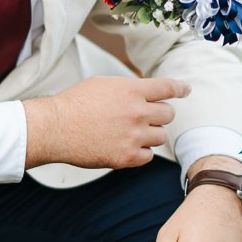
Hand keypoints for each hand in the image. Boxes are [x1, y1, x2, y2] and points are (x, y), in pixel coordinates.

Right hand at [24, 75, 190, 169]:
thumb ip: (129, 88)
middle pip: (168, 114)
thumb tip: (145, 93)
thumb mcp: (103, 84)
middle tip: (145, 117)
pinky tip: (126, 147)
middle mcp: (137, 112)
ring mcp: (133, 136)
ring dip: (150, 135)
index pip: (167, 88)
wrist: (56, 128)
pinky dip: (141, 152)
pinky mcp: (127, 157)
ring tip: (130, 133)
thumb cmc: (75, 104)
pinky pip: (148, 156)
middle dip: (159, 115)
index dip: (180, 89)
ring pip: (161, 136)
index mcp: (132, 91)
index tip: (186, 90)